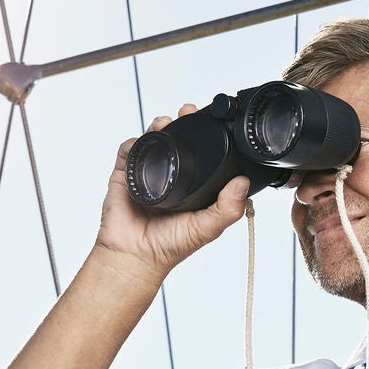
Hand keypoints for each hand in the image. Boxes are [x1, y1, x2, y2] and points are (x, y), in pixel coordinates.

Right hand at [92, 104, 249, 284]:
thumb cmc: (170, 246)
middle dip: (182, 122)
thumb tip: (242, 183)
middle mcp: (172, 175)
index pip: (202, 152)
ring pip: (153, 139)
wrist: (134, 256)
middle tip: (187, 113)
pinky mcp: (125, 175)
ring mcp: (148, 173)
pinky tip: (141, 142)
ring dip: (158, 126)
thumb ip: (227, 208)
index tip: (212, 122)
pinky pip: (128, 151)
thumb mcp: (207, 228)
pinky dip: (134, 142)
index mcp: (194, 185)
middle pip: (177, 139)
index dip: (207, 135)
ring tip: (164, 123)